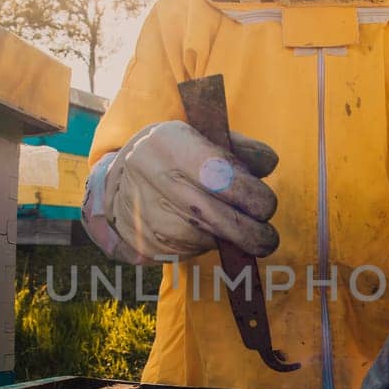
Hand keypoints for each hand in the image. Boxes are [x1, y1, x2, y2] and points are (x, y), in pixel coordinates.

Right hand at [101, 120, 279, 260]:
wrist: (119, 181)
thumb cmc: (174, 155)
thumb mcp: (200, 136)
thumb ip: (238, 148)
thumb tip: (268, 164)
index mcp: (170, 144)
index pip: (223, 177)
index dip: (253, 197)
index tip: (266, 206)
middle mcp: (155, 179)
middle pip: (219, 218)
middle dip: (253, 233)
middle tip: (267, 238)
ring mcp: (147, 215)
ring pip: (207, 240)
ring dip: (227, 239)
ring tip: (226, 225)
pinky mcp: (145, 245)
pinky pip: (189, 252)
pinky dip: (204, 245)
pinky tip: (199, 231)